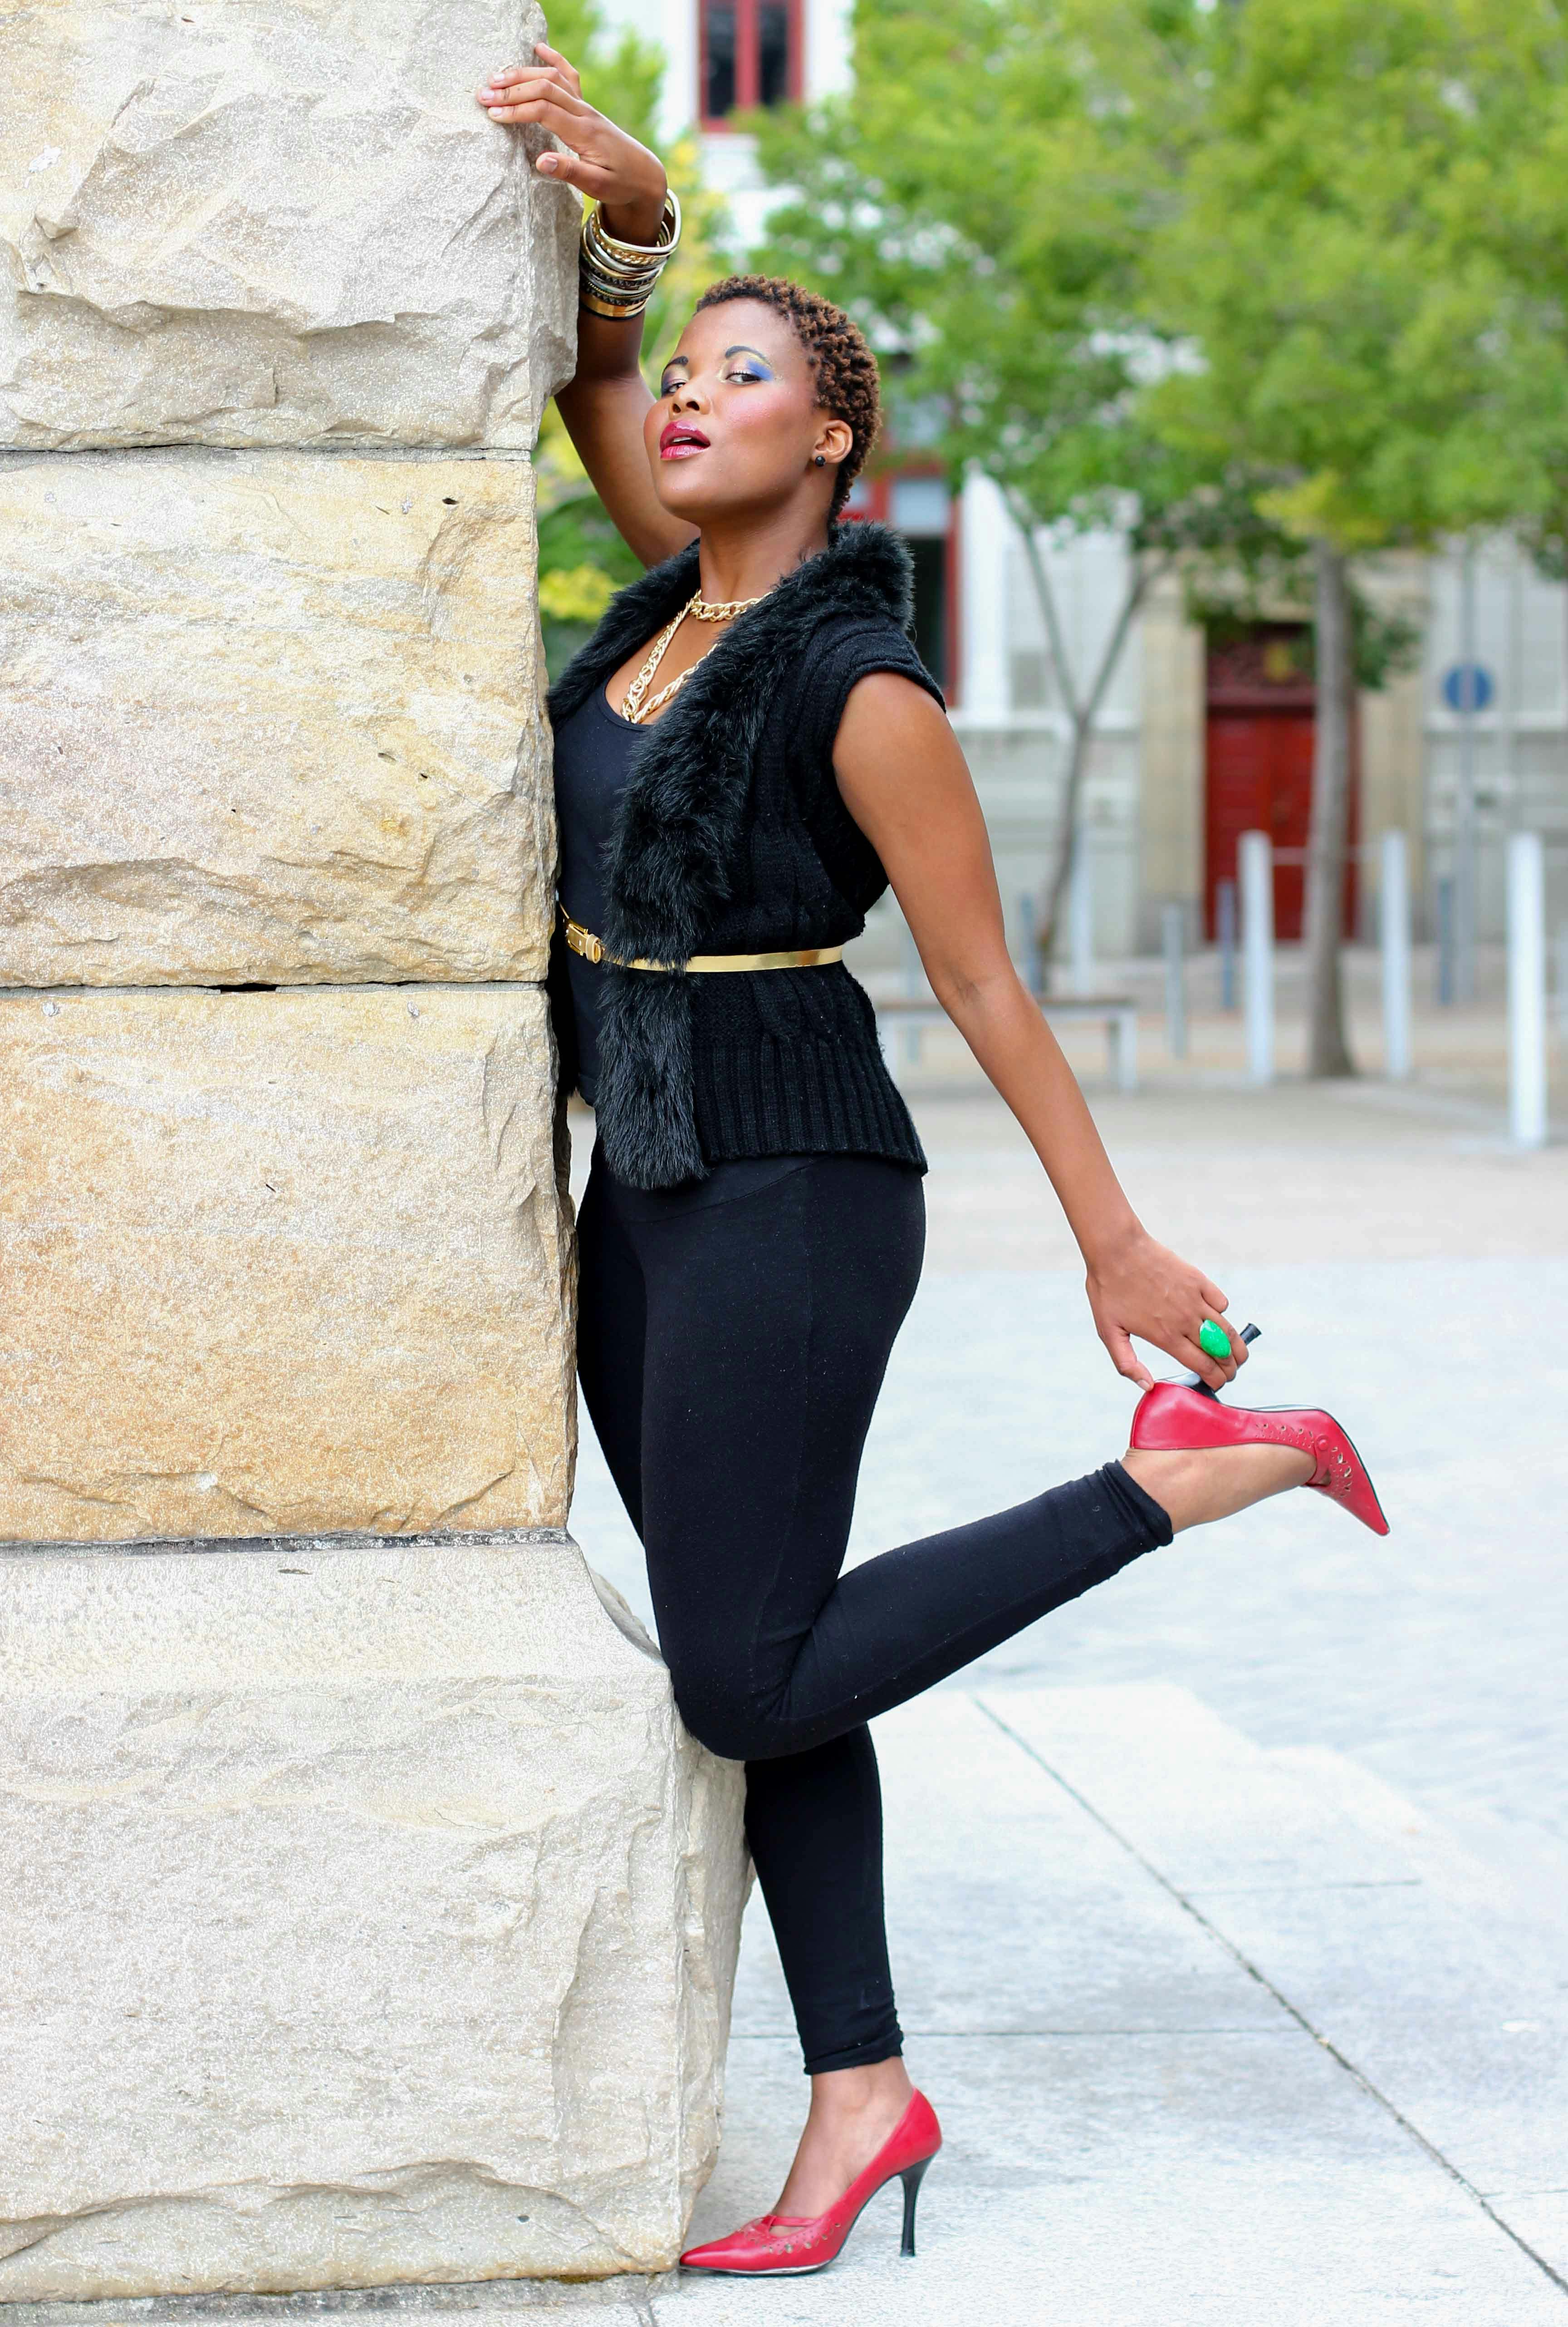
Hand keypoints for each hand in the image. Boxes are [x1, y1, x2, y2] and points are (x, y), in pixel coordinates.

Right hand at [476, 45, 667, 240]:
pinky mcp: (586, 106)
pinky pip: (569, 76)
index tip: (492, 115)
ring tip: (495, 79)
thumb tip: (541, 162)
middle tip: (483, 96)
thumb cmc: (620, 183)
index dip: (516, 110)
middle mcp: (584, 113)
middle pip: (543, 89)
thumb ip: (571, 173)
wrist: (644, 174)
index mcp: (584, 133)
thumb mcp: (597, 186)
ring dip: (523, 75)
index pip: (544, 111)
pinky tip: (538, 48)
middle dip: (511, 90)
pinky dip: (553, 59)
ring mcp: (586, 106)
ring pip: (552, 78)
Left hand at [1084, 1228, 1248, 1392]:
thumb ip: (1127, 1363)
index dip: (1215, 1379)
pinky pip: (1220, 1301)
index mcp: (1166, 1336)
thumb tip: (1148, 1387)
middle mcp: (1185, 1319)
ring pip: (1226, 1329)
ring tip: (1239, 1355)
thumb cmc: (1108, 1291)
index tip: (1218, 1385)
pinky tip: (1218, 1317)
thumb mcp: (1108, 1332)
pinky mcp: (1198, 1280)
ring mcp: (1194, 1298)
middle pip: (1220, 1351)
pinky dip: (1223, 1313)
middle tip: (1230, 1374)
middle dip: (1230, 1367)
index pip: (1202, 1365)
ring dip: (1236, 1346)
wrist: (1117, 1249)